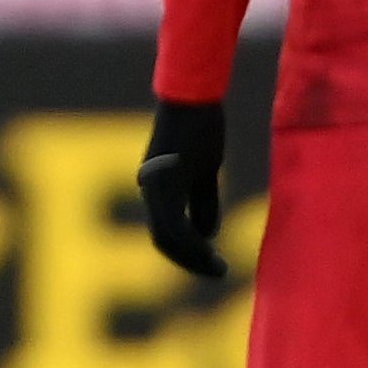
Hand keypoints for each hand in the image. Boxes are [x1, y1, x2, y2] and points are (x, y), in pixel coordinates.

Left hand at [136, 99, 229, 278]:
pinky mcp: (165, 178)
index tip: (211, 264)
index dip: (186, 253)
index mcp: (156, 188)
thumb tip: (208, 234)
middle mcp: (149, 190)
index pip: (165, 233)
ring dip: (191, 256)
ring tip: (217, 267)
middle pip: (162, 240)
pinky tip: (209, 249)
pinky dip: (191, 241)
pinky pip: (174, 222)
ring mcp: (154, 184)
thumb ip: (203, 201)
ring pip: (166, 235)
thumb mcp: (206, 169)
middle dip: (189, 261)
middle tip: (217, 272)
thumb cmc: (201, 126)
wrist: (195, 96)